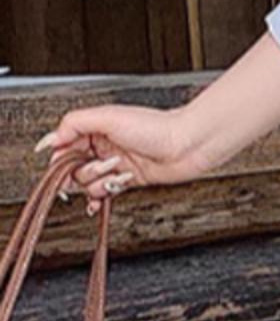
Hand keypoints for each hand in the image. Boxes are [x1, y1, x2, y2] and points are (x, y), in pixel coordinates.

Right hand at [36, 103, 207, 214]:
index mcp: (94, 128)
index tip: (58, 168)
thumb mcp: (107, 117)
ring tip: (116, 174)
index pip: (64, 146)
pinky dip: (100, 198)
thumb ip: (74, 123)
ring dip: (98, 183)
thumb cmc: (155, 127)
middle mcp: (103, 146)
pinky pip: (106, 192)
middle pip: (74, 166)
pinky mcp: (129, 180)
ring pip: (89, 182)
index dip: (60, 158)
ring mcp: (116, 164)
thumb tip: (52, 138)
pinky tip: (96, 203)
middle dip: (83, 171)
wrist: (187, 145)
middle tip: (100, 168)